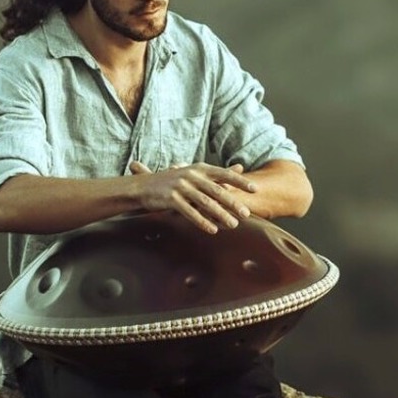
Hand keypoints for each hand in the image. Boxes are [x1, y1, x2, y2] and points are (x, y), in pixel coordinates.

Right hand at [128, 161, 254, 233]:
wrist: (143, 187)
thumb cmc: (173, 181)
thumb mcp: (195, 173)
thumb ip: (217, 173)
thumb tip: (240, 168)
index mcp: (199, 168)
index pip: (223, 174)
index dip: (240, 182)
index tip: (254, 190)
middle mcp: (191, 175)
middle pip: (217, 190)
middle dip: (233, 203)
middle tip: (247, 214)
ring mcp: (181, 186)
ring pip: (205, 203)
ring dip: (220, 214)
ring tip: (233, 225)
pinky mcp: (171, 198)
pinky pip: (190, 212)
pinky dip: (202, 221)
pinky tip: (212, 229)